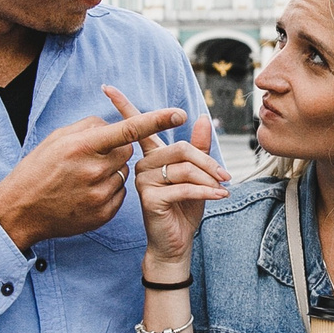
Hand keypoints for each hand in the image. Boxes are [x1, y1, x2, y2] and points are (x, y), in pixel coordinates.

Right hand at [0, 99, 186, 251]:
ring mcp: (99, 195)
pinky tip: (86, 192)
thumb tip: (115, 124)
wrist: (21, 210)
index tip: (180, 113)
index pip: (128, 130)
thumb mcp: (57, 139)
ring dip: (111, 171)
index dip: (156, 120)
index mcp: (82, 146)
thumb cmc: (37, 168)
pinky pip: (120, 193)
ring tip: (84, 177)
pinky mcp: (102, 214)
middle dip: (117, 149)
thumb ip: (90, 128)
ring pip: (124, 173)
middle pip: (128, 152)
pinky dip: (109, 189)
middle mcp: (93, 170)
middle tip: (94, 154)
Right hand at [103, 86, 228, 273]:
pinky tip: (219, 196)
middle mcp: (143, 166)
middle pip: (181, 148)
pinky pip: (183, 187)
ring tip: (223, 188)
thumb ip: (198, 147)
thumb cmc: (183, 210)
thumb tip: (201, 117)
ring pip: (184, 168)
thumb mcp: (197, 175)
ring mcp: (144, 182)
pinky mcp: (150, 199)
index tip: (108, 88)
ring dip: (209, 179)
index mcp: (151, 157)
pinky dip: (206, 191)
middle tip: (225, 175)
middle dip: (208, 161)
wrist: (176, 244)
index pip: (137, 128)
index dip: (123, 105)